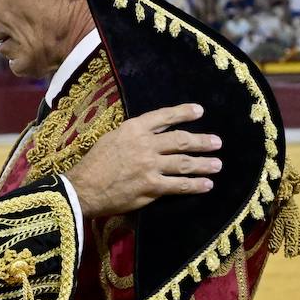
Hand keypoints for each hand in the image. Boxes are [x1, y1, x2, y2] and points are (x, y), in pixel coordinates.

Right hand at [66, 103, 221, 217]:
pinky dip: (194, 185)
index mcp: (133, 129)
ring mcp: (149, 166)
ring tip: (216, 165)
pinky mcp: (151, 187)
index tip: (199, 111)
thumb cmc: (93, 164)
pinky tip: (206, 185)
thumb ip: (133, 135)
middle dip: (201, 141)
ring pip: (184, 162)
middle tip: (216, 143)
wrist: (82, 188)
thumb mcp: (111, 139)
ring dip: (203, 164)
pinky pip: (178, 185)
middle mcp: (145, 144)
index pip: (164, 117)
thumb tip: (152, 134)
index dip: (183, 113)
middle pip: (180, 140)